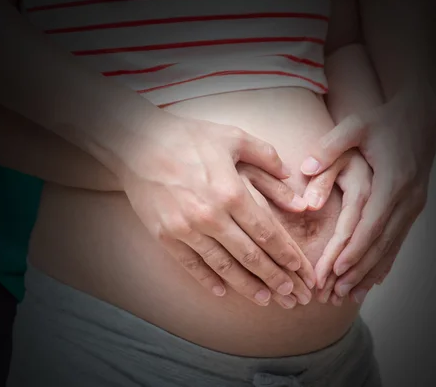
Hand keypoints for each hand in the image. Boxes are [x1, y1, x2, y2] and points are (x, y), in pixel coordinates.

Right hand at [117, 114, 315, 306]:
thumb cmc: (188, 137)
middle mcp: (210, 216)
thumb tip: (291, 175)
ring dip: (247, 286)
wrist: (136, 143)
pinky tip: (223, 292)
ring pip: (223, 266)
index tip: (299, 269)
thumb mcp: (233, 137)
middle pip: (250, 256)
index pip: (267, 232)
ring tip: (264, 299)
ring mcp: (186, 229)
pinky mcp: (165, 236)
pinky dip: (208, 281)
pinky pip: (191, 265)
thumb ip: (266, 156)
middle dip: (274, 277)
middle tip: (290, 294)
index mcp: (231, 192)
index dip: (286, 254)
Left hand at [300, 82, 435, 303]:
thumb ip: (329, 147)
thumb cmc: (382, 121)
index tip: (335, 271)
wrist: (420, 116)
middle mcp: (407, 197)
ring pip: (391, 246)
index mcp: (392, 181)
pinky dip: (385, 261)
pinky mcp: (414, 206)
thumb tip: (305, 168)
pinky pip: (398, 240)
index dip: (353, 250)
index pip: (370, 224)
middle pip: (380, 242)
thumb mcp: (355, 126)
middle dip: (357, 270)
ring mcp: (414, 204)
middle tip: (335, 294)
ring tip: (350, 296)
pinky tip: (374, 279)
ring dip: (370, 272)